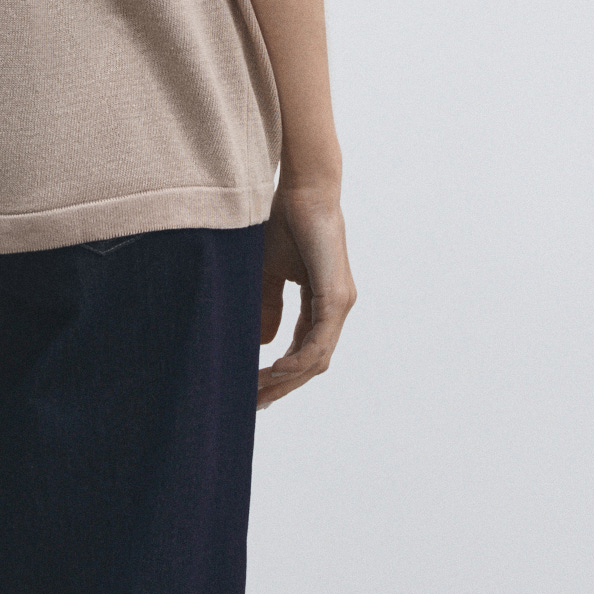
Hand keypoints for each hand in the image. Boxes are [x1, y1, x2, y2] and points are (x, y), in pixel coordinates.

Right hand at [257, 185, 355, 409]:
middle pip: (312, 362)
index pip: (304, 349)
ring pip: (317, 358)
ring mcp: (340, 304)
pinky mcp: (336, 297)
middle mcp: (336, 307)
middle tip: (253, 404)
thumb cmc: (284, 222)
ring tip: (258, 391)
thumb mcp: (267, 272)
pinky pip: (319, 342)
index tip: (254, 388)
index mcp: (322, 302)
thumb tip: (263, 344)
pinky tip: (275, 370)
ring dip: (287, 379)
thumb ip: (267, 306)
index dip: (281, 372)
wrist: (303, 190)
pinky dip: (298, 360)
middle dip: (282, 386)